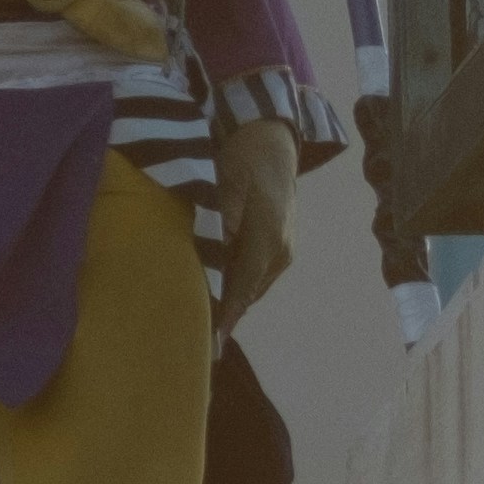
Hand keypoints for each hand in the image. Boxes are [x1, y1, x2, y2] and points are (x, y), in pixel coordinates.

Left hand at [213, 113, 301, 321]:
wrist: (272, 139)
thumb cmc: (245, 157)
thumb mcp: (228, 180)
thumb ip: (223, 215)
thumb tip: (219, 246)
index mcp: (268, 239)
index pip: (241, 289)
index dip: (226, 318)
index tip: (212, 344)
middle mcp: (281, 251)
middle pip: (247, 294)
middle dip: (225, 315)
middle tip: (199, 338)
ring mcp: (284, 250)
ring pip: (252, 287)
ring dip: (231, 302)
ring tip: (206, 323)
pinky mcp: (281, 246)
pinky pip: (256, 276)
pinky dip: (238, 287)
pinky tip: (219, 294)